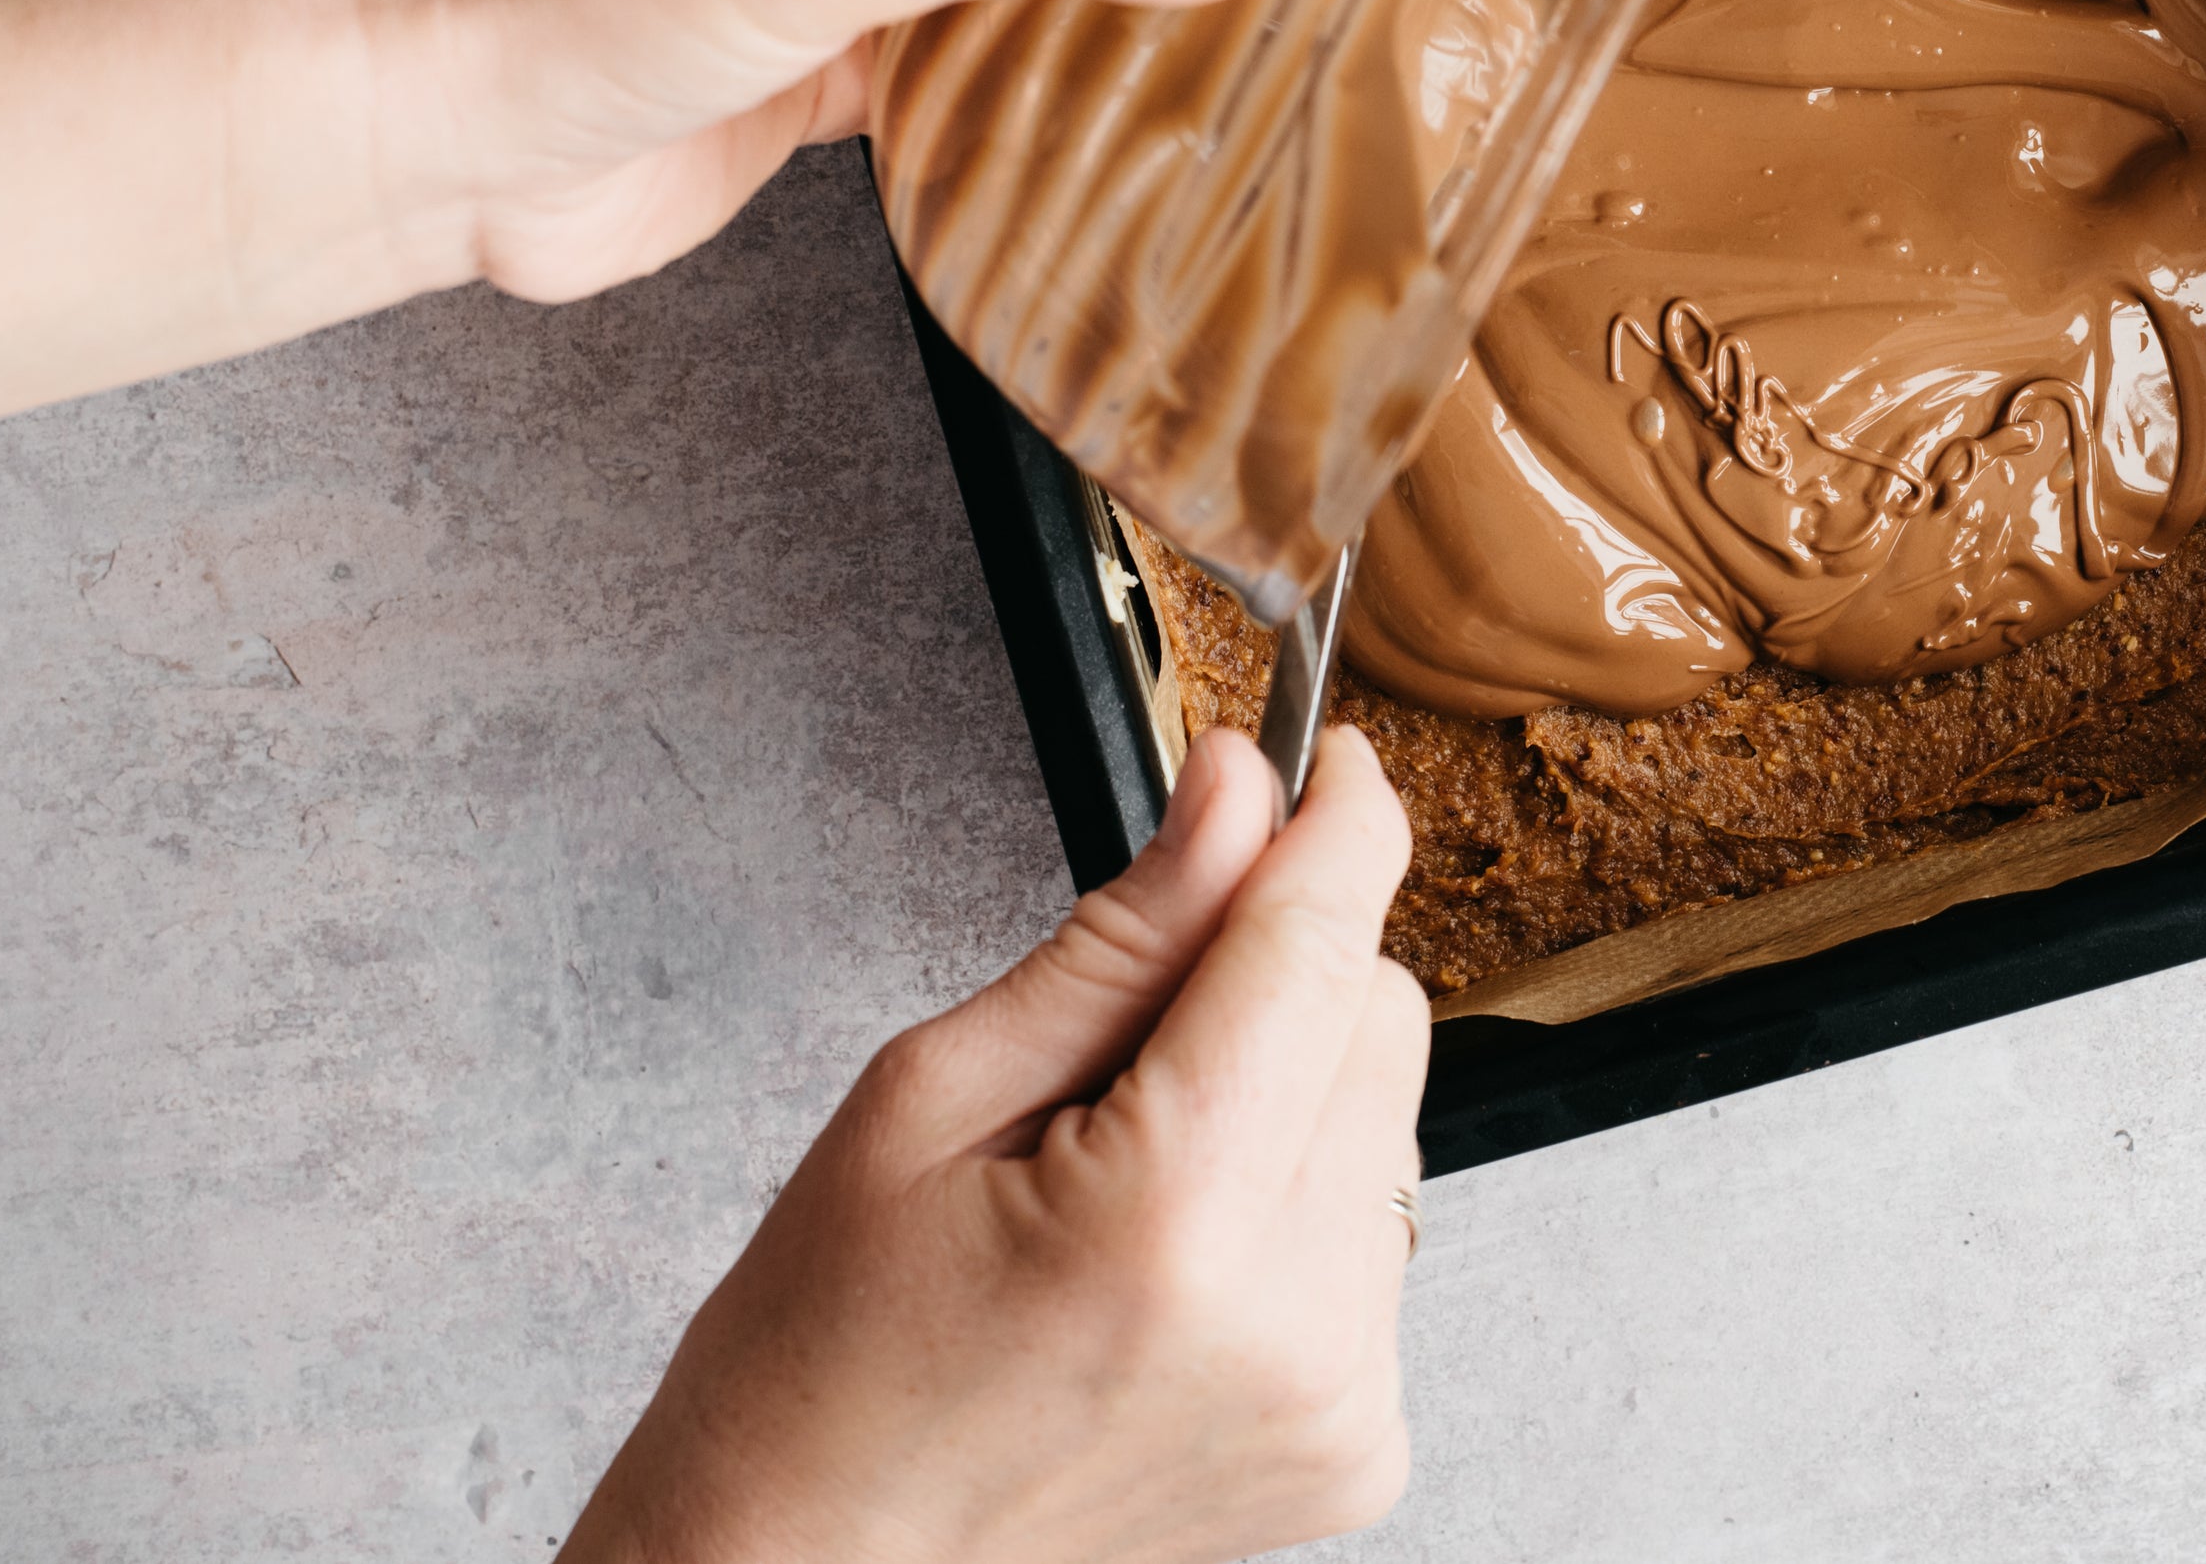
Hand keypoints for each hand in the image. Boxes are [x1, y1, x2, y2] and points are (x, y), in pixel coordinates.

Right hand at [565, 725, 1429, 1563]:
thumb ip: (1121, 941)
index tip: (1323, 757)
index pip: (1320, 946)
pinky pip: (1375, 1244)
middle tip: (1124, 1039)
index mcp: (1172, 1216)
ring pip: (1389, 1126)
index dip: (1337, 821)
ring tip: (1122, 1183)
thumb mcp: (928, 1099)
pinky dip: (1293, 1214)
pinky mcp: (1358, 1448)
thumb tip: (1235, 795)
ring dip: (1288, 1100)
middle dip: (1282, 975)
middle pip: (1385, 1020)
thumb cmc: (816, 1365)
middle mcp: (1291, 1316)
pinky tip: (1163, 1270)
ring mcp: (1341, 1396)